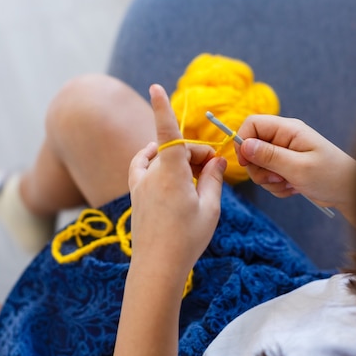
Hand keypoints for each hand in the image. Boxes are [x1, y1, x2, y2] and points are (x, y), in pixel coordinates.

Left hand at [128, 84, 226, 283]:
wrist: (157, 267)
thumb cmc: (187, 239)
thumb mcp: (209, 209)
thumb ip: (214, 180)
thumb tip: (219, 161)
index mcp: (171, 174)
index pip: (167, 133)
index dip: (162, 108)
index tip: (155, 87)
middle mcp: (151, 175)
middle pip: (174, 148)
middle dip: (195, 153)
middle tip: (215, 170)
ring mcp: (140, 185)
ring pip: (158, 157)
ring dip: (176, 158)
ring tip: (195, 176)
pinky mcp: (136, 195)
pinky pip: (143, 167)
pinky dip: (155, 163)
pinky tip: (168, 172)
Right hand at [235, 115, 355, 224]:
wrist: (350, 192)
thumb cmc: (330, 175)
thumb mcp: (298, 167)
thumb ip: (269, 156)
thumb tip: (244, 145)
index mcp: (287, 129)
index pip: (252, 124)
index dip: (243, 142)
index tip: (245, 163)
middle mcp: (283, 138)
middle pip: (251, 148)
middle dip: (259, 169)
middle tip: (277, 178)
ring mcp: (284, 153)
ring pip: (259, 166)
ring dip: (269, 181)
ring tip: (289, 184)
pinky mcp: (286, 167)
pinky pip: (268, 177)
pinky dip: (277, 187)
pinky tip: (294, 188)